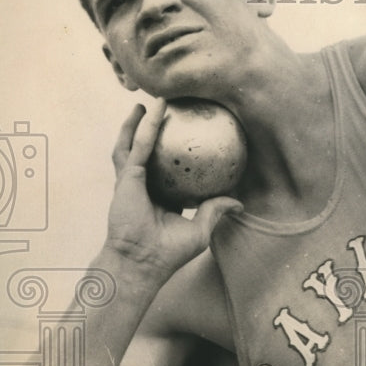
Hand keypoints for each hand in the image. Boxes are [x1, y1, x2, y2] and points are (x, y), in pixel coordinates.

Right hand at [106, 100, 242, 277]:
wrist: (142, 262)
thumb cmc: (168, 253)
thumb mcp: (199, 231)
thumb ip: (214, 211)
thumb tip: (238, 202)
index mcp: (160, 198)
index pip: (168, 171)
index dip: (175, 154)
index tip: (187, 137)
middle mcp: (144, 186)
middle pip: (146, 153)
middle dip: (151, 132)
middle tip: (165, 112)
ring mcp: (132, 180)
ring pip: (133, 143)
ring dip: (140, 122)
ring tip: (150, 103)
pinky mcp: (127, 177)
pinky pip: (138, 146)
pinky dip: (144, 127)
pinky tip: (152, 110)